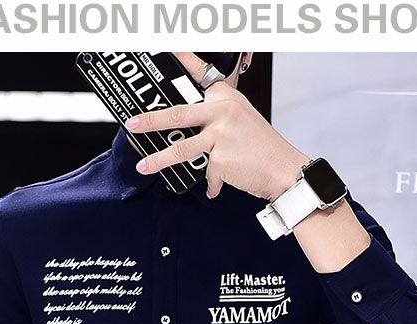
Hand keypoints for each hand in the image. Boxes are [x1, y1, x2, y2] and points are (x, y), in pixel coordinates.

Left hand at [123, 51, 308, 201]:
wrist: (284, 170)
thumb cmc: (263, 147)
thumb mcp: (241, 120)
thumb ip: (215, 119)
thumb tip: (189, 129)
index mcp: (226, 98)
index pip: (200, 73)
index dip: (181, 59)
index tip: (164, 47)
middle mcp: (222, 111)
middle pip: (178, 113)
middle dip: (151, 120)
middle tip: (132, 123)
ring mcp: (221, 135)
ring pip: (181, 148)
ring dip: (159, 159)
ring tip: (144, 166)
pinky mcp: (221, 159)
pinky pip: (206, 173)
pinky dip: (212, 183)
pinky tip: (220, 184)